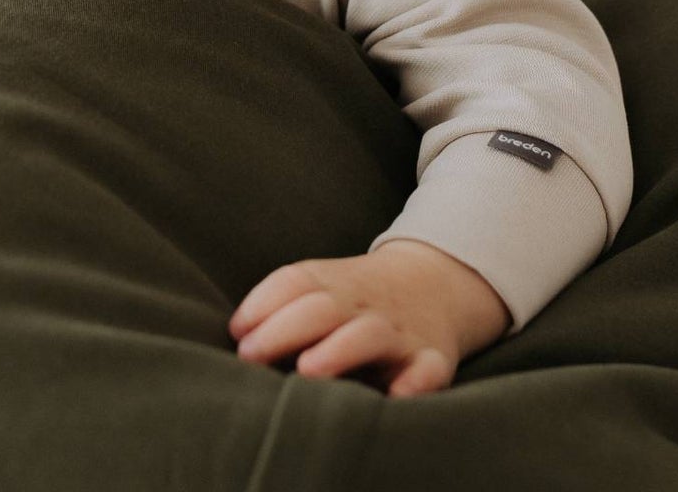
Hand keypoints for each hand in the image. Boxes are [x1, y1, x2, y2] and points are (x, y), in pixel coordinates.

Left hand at [228, 239, 510, 398]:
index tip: (237, 333)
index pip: (295, 282)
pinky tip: (398, 396)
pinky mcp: (432, 359)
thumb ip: (284, 303)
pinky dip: (415, 384)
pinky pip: (428, 371)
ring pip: (369, 335)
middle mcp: (364, 303)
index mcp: (334, 283)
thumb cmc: (359, 298)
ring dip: (338, 349)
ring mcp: (399, 331)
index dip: (263, 304)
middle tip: (250, 356)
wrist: (440, 283)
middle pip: (322, 307)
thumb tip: (238, 333)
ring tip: (308, 369)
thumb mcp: (325, 285)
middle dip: (284, 328)